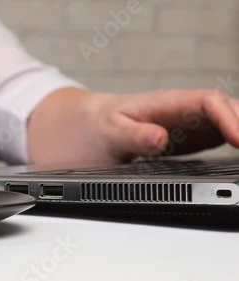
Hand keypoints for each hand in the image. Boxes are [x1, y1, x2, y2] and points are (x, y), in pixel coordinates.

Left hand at [27, 87, 238, 165]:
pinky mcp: (184, 141)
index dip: (229, 117)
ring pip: (224, 123)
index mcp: (163, 103)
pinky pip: (216, 138)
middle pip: (224, 109)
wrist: (84, 128)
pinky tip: (238, 156)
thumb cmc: (97, 124)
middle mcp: (180, 112)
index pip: (207, 102)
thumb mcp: (108, 130)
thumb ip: (132, 135)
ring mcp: (185, 126)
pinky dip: (232, 144)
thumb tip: (159, 138)